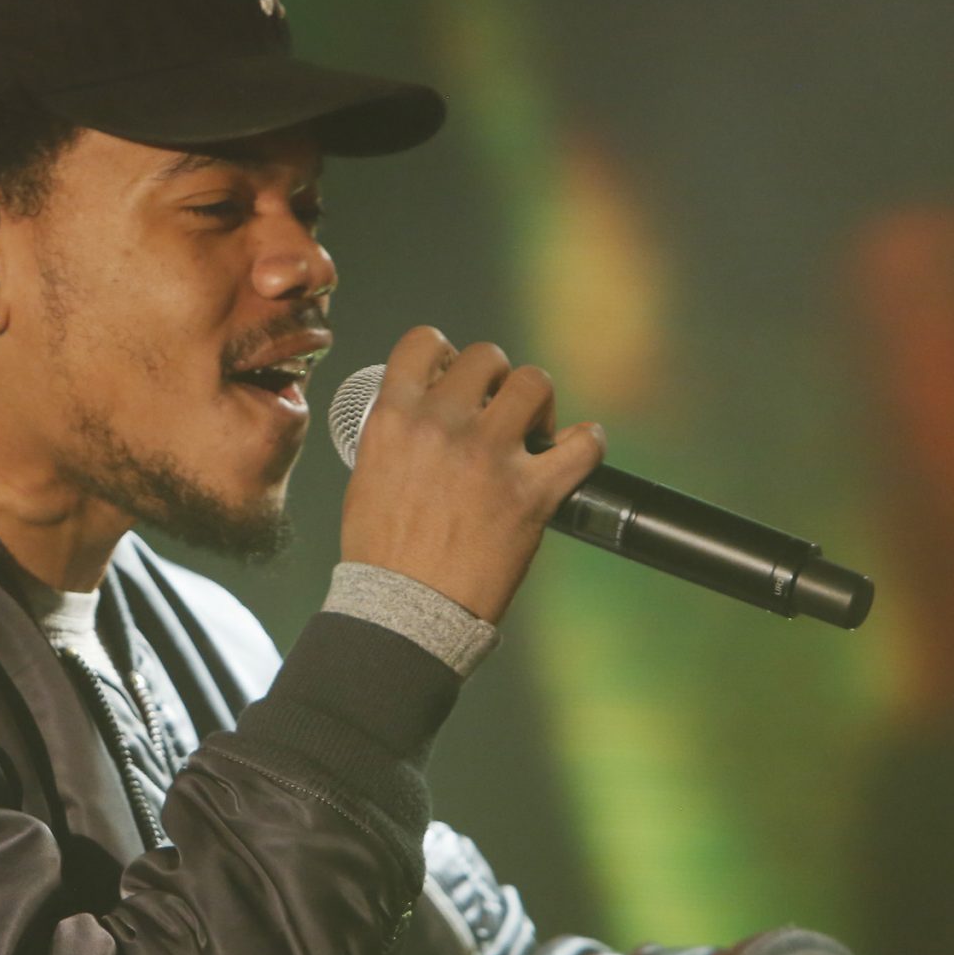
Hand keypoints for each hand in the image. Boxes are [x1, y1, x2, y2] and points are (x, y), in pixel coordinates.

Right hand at [339, 327, 604, 623]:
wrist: (401, 612)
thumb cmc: (381, 557)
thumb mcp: (366, 476)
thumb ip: (395, 435)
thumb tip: (421, 415)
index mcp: (396, 419)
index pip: (425, 342)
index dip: (446, 352)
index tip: (455, 374)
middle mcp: (443, 426)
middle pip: (488, 356)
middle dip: (496, 378)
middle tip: (498, 410)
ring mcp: (490, 456)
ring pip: (535, 383)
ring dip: (537, 403)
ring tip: (533, 431)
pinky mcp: (531, 494)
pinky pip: (584, 445)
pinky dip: (588, 444)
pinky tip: (577, 451)